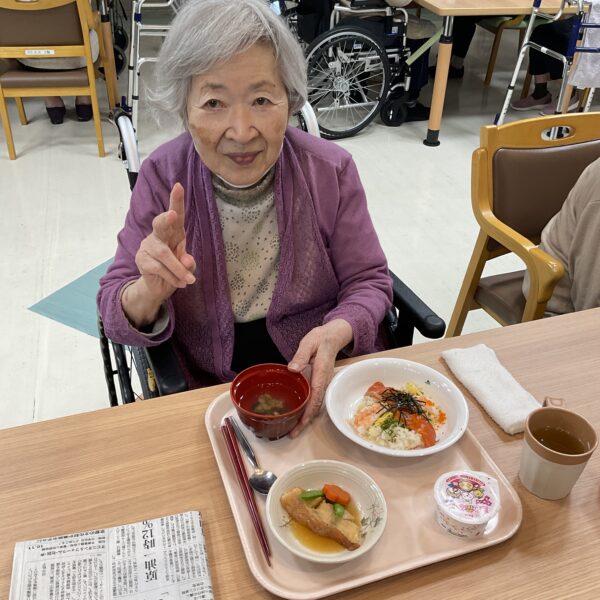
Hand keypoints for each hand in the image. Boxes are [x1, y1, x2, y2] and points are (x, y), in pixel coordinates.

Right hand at [135, 182, 195, 300]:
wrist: (158, 287)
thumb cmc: (175, 270)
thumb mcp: (186, 265)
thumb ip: (188, 261)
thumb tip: (186, 260)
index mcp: (173, 232)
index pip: (176, 215)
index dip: (176, 201)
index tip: (178, 186)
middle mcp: (158, 235)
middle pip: (160, 224)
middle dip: (166, 219)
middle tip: (172, 215)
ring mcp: (148, 246)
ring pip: (164, 255)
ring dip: (178, 269)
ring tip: (189, 280)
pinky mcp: (141, 260)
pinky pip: (159, 268)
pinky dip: (172, 277)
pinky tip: (179, 283)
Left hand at [288, 319, 352, 437]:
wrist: (332, 336)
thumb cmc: (320, 339)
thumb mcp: (309, 342)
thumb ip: (301, 355)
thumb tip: (293, 369)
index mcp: (321, 372)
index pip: (315, 396)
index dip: (308, 412)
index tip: (300, 424)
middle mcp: (324, 381)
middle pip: (316, 406)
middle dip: (305, 422)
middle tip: (292, 434)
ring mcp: (323, 383)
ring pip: (315, 405)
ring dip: (305, 418)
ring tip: (293, 429)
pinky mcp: (319, 383)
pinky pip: (314, 399)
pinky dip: (306, 410)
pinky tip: (297, 414)